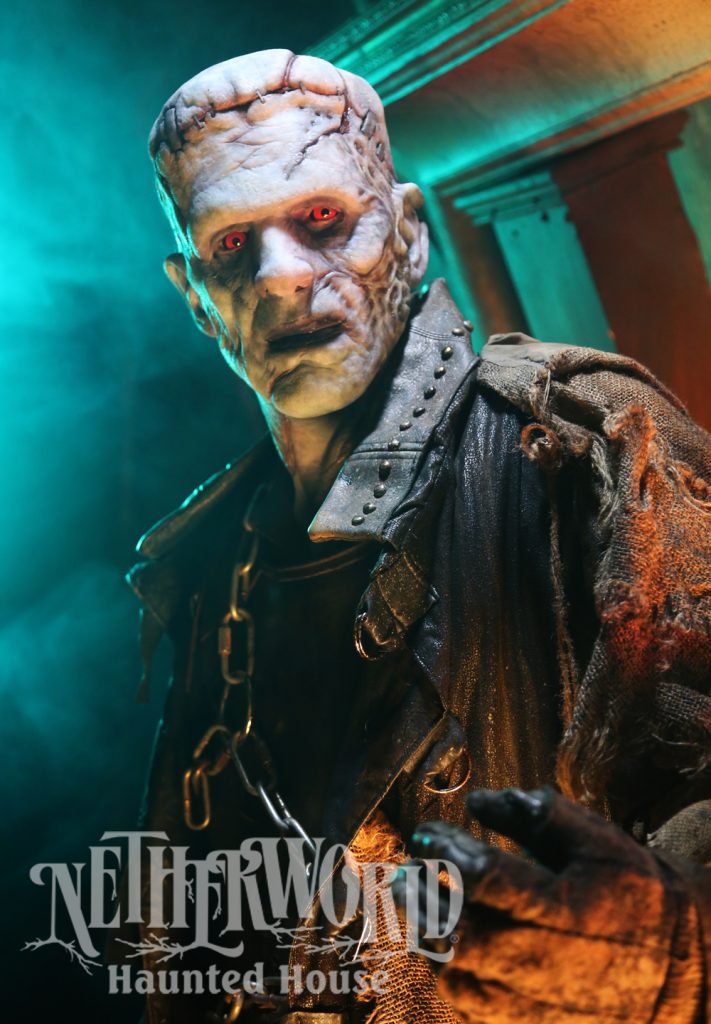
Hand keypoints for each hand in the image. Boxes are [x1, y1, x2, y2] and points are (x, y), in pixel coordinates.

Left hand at [392, 787, 703, 1022]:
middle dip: (422, 902)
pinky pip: (472, 1011)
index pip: (488, 879)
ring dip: (429, 941)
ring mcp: (539, 1004)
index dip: (448, 852)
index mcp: (569, 909)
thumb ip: (539, 815)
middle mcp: (549, 963)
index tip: (426, 832)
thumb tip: (477, 800)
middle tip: (401, 874)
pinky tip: (441, 947)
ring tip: (416, 907)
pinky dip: (448, 977)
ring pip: (460, 981)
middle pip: (463, 937)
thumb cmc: (633, 892)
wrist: (679, 969)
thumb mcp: (598, 841)